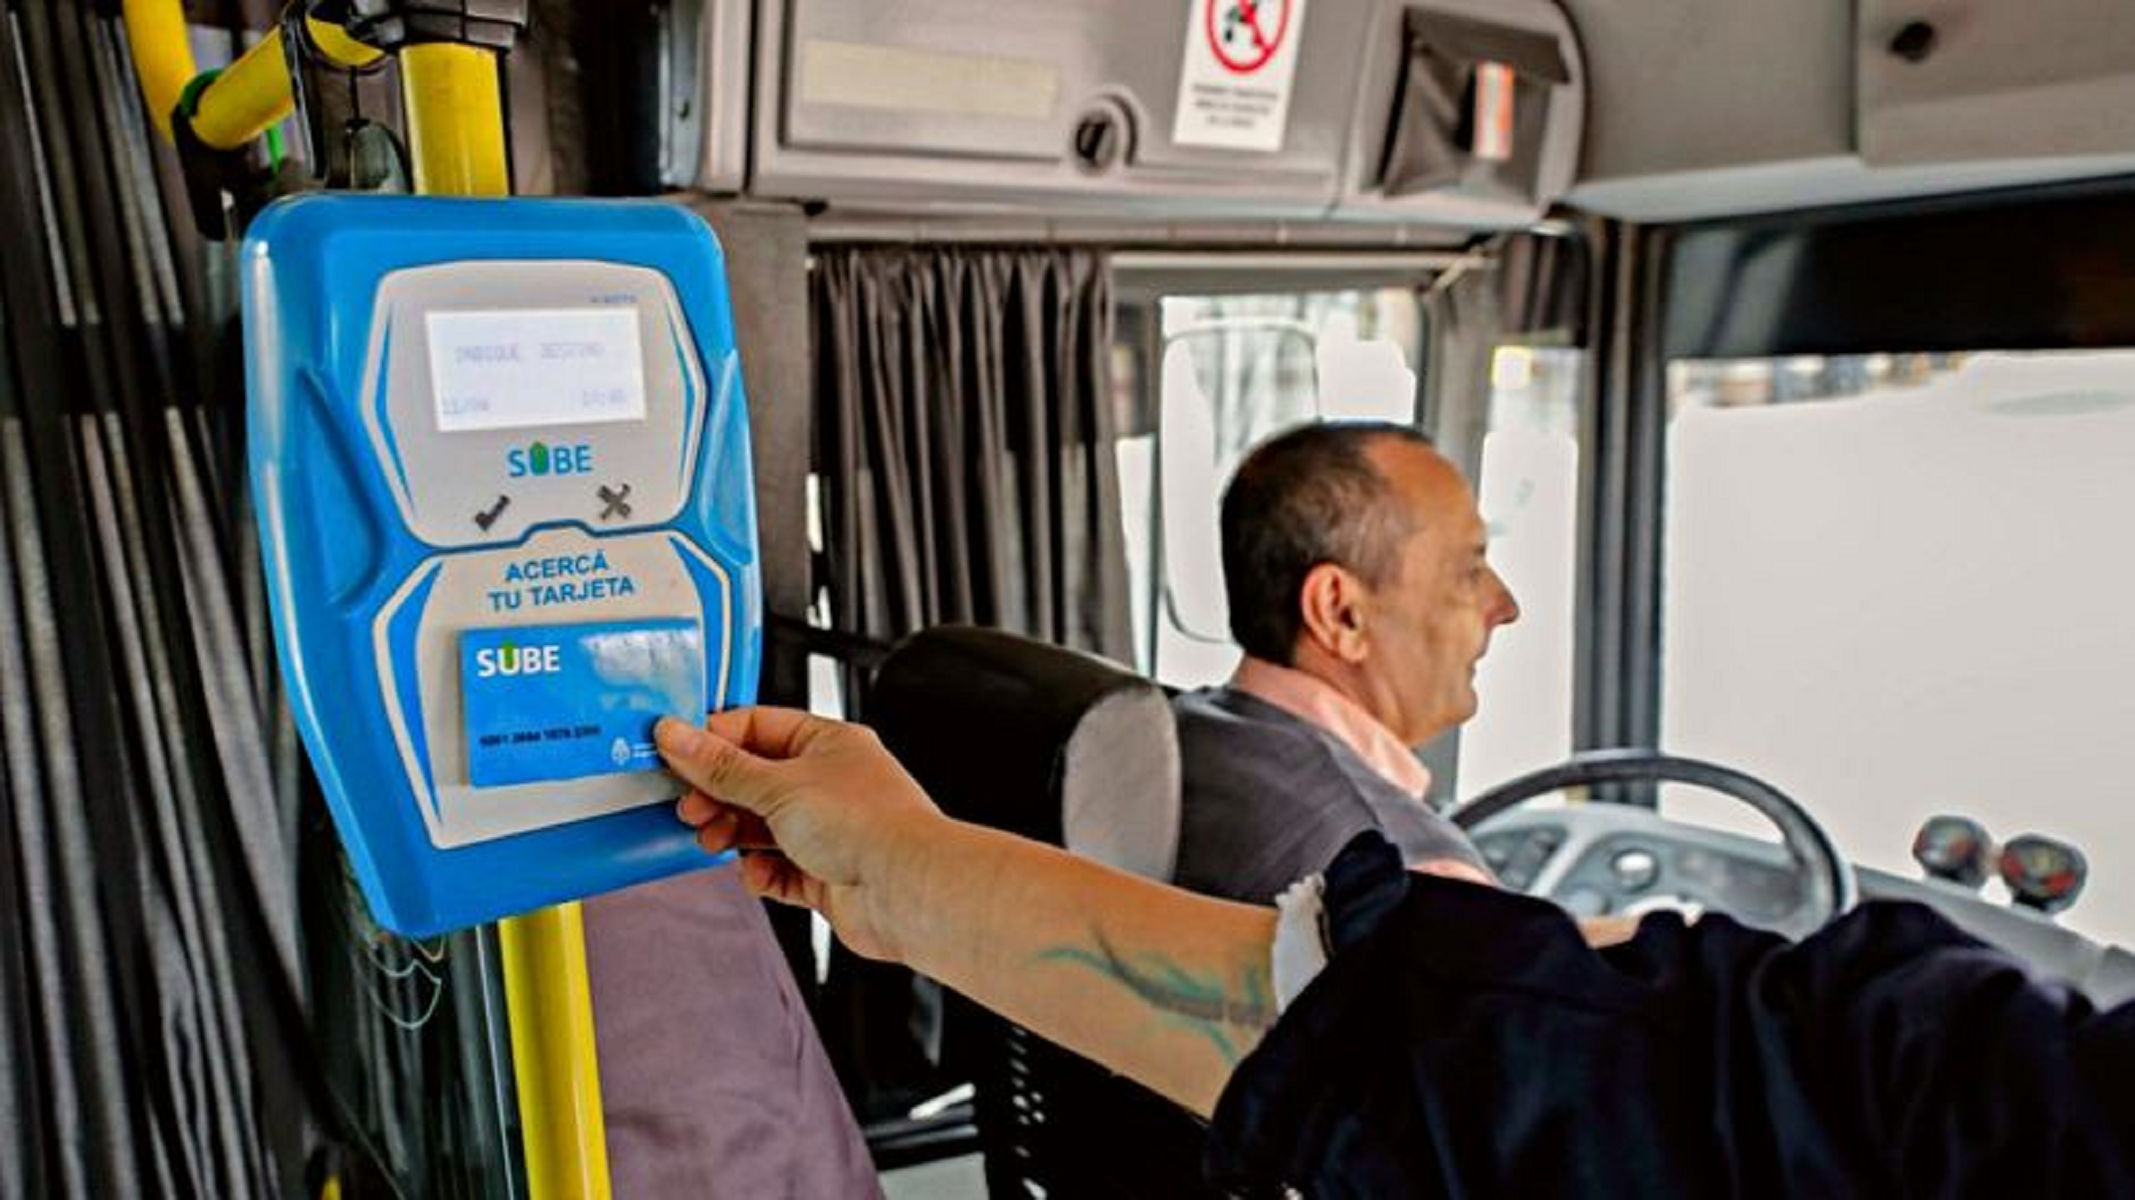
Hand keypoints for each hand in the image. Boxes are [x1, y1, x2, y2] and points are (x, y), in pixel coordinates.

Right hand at [657, 708, 943, 962]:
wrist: (907, 890)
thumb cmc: (869, 825)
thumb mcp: (778, 785)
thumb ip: (721, 767)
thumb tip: (677, 736)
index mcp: (828, 742)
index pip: (756, 726)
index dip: (713, 740)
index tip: (675, 755)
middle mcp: (831, 782)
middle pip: (755, 780)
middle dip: (718, 795)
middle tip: (691, 807)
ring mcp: (830, 830)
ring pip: (763, 826)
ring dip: (733, 834)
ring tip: (715, 840)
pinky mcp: (828, 874)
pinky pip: (779, 869)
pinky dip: (761, 872)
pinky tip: (756, 872)